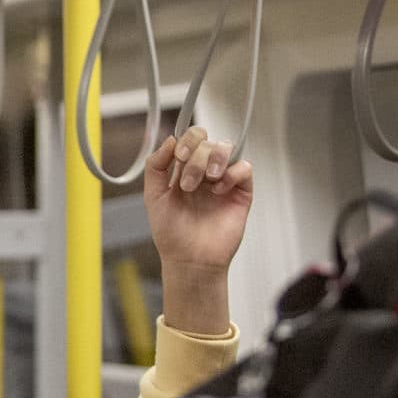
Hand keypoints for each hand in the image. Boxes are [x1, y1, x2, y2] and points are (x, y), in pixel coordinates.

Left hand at [144, 126, 250, 336]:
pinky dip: (232, 173)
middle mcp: (204, 172)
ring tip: (206, 182)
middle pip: (207, 142)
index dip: (187, 140)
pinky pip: (244, 168)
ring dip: (213, 160)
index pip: (190, 139)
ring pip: (226, 148)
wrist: (190, 259)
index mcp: (183, 170)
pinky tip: (219, 190)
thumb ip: (156, 166)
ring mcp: (223, 180)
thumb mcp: (153, 197)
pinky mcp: (241, 192)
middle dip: (196, 157)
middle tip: (188, 184)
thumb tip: (170, 139)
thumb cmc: (171, 233)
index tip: (179, 156)